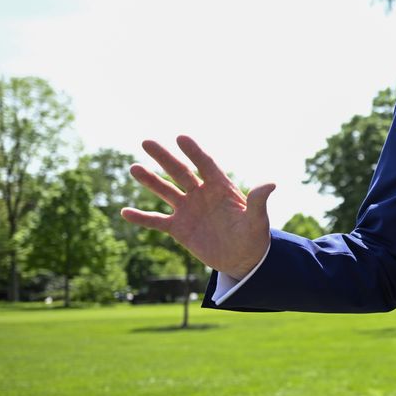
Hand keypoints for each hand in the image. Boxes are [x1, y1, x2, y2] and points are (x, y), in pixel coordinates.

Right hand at [120, 135, 273, 277]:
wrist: (242, 258)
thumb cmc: (254, 237)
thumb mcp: (257, 220)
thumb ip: (259, 201)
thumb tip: (271, 183)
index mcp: (221, 188)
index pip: (205, 164)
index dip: (194, 152)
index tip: (181, 137)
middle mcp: (201, 194)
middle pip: (180, 172)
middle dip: (164, 157)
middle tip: (146, 142)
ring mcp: (188, 210)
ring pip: (165, 192)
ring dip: (150, 181)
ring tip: (134, 168)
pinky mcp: (179, 228)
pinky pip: (157, 221)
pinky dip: (141, 218)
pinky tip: (125, 212)